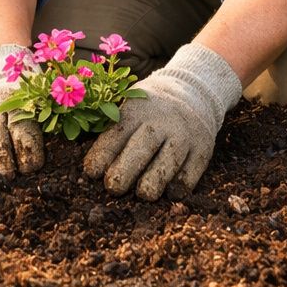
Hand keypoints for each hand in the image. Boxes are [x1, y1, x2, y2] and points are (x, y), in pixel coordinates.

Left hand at [83, 43, 243, 200]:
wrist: (193, 92)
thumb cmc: (149, 109)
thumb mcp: (129, 106)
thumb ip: (110, 128)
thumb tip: (84, 164)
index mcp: (137, 109)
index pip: (117, 133)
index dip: (102, 154)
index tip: (91, 172)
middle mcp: (161, 121)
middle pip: (141, 148)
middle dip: (125, 171)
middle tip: (113, 187)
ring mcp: (184, 135)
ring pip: (168, 163)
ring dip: (153, 182)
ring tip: (143, 194)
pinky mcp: (202, 150)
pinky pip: (190, 174)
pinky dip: (179, 186)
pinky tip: (169, 192)